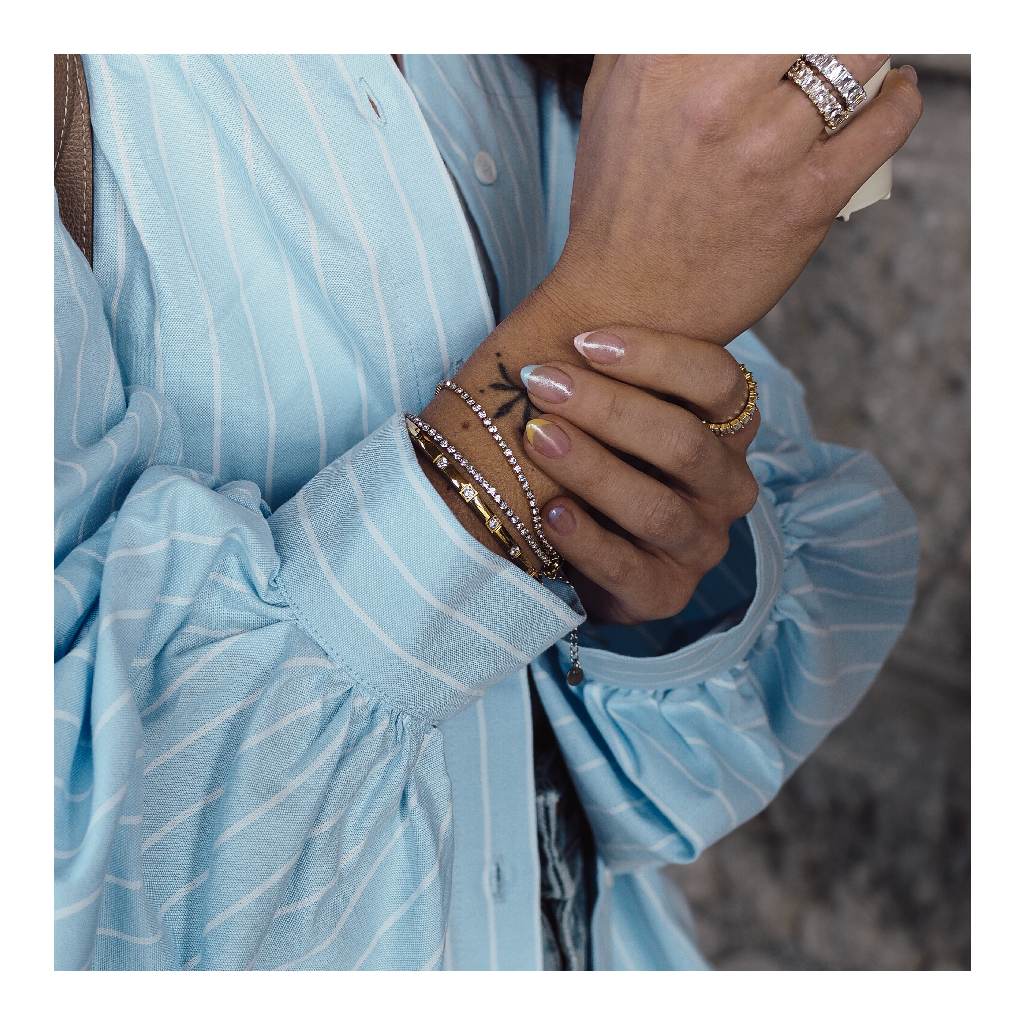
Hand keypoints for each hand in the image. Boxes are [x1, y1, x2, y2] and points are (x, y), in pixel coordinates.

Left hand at [520, 326, 759, 624]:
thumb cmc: (595, 451)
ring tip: (537, 438)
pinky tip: (548, 515)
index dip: (655, 356)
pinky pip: (628, 570)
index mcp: (727, 430)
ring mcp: (700, 544)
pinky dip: (587, 541)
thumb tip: (584, 279)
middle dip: (609, 409)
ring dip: (594, 470)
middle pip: (684, 444)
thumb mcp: (611, 404)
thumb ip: (610, 359)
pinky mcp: (664, 593)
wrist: (577, 542)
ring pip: (657, 508)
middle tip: (542, 383)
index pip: (717, 381)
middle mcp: (726, 487)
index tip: (584, 340)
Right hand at [547, 54, 921, 343]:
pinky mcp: (809, 195)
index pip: (742, 25)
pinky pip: (890, 122)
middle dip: (814, 51)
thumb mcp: (611, 97)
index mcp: (661, 64)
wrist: (624, 306)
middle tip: (810, 65)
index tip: (776, 59)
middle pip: (814, 37)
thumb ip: (656, 46)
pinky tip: (890, 96)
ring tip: (860, 69)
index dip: (775, 45)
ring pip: (861, 56)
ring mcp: (766, 146)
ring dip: (863, 60)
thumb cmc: (616, 206)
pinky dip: (899, 99)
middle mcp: (715, 96)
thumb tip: (701, 39)